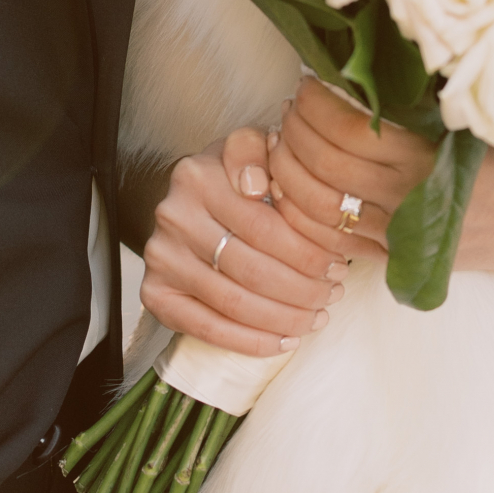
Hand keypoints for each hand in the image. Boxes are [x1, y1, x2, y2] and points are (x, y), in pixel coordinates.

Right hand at [139, 136, 350, 357]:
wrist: (192, 203)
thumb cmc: (235, 180)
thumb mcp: (254, 150)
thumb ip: (263, 152)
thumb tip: (259, 186)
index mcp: (198, 176)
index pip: (265, 227)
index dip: (309, 253)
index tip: (338, 265)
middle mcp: (172, 215)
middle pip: (252, 269)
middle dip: (303, 289)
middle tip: (333, 293)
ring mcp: (160, 257)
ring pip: (234, 303)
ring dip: (284, 318)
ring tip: (316, 316)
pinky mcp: (155, 293)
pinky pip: (207, 328)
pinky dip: (251, 342)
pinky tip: (284, 341)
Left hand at [266, 75, 433, 256]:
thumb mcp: (476, 120)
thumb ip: (425, 100)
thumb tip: (368, 64)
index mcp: (426, 157)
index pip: (348, 128)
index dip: (316, 104)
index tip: (307, 83)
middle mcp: (406, 198)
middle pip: (324, 163)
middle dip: (295, 130)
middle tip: (291, 107)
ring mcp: (397, 234)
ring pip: (317, 204)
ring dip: (288, 169)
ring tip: (284, 142)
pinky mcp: (394, 259)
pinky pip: (331, 240)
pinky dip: (299, 213)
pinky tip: (289, 188)